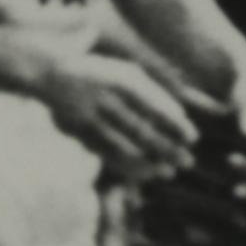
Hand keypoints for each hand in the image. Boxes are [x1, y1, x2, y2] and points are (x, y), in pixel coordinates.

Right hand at [34, 47, 202, 181]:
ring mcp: (89, 115)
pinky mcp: (76, 131)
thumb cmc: (103, 74)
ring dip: (148, 162)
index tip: (193, 138)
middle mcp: (106, 98)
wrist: (51, 72)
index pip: (156, 106)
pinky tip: (142, 173)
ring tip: (168, 172)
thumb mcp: (128, 73)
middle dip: (167, 148)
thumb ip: (153, 92)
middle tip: (188, 162)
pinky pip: (103, 152)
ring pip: (122, 145)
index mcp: (123, 80)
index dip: (176, 125)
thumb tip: (180, 115)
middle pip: (142, 129)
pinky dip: (124, 164)